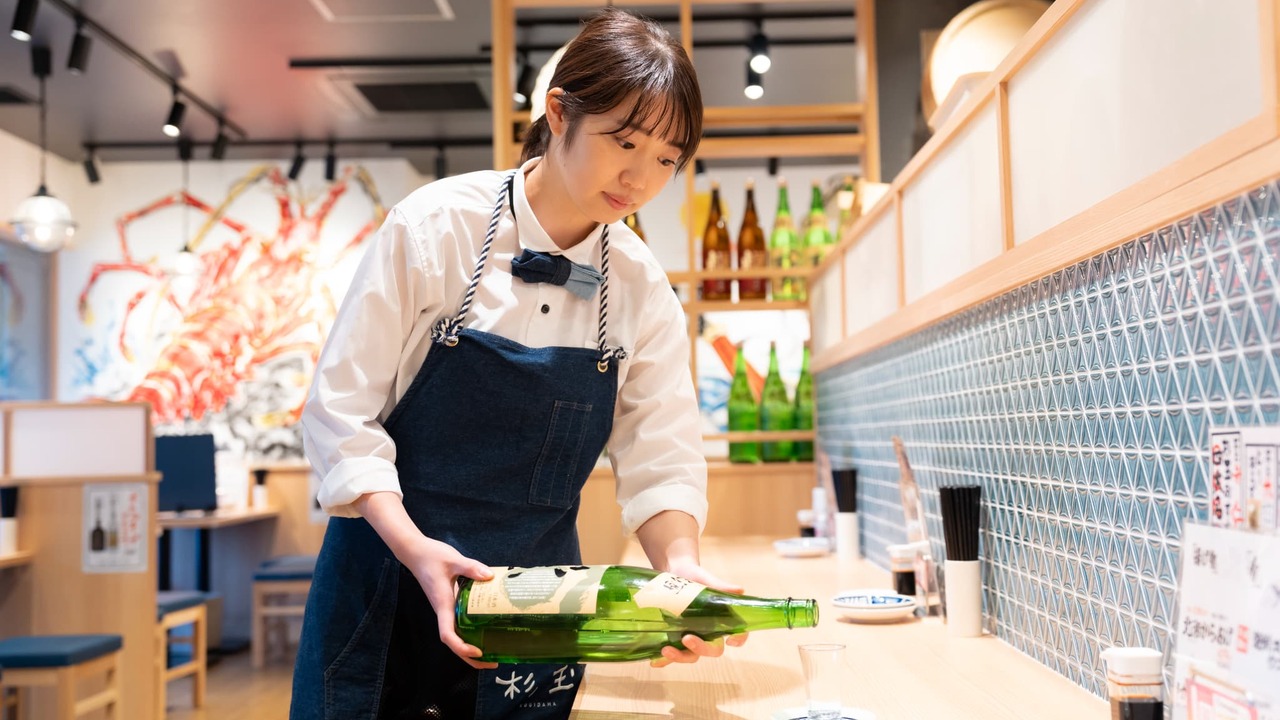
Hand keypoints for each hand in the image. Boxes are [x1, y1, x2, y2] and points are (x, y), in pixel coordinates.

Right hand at [400, 536, 497, 669]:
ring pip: (456, 635)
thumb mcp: (453, 559)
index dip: (461, 647)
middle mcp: (443, 611)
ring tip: (493, 654)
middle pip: (454, 642)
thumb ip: (471, 568)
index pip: (447, 634)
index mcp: (442, 604)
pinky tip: (486, 629)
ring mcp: (445, 608)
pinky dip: (471, 631)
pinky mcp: (449, 603)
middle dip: (471, 658)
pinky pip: (459, 623)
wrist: (416, 552)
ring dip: (471, 648)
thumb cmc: (432, 556)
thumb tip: (490, 576)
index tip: (478, 651)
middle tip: (494, 663)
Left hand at [650, 562, 748, 667]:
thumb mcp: (704, 578)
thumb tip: (740, 590)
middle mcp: (708, 632)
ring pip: (691, 655)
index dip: (738, 639)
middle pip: (712, 649)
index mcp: (721, 618)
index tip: (730, 640)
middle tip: (687, 639)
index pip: (737, 632)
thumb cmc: (692, 575)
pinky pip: (671, 655)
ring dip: (680, 657)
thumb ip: (720, 586)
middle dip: (701, 648)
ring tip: (665, 650)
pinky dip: (664, 661)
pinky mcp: (674, 638)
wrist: (670, 573)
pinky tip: (655, 662)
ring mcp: (691, 637)